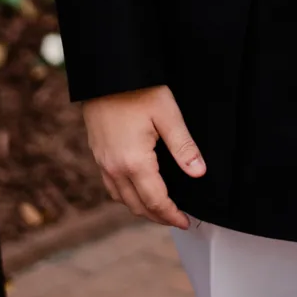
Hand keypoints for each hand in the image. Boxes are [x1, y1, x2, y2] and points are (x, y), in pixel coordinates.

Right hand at [80, 86, 204, 228]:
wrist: (106, 74)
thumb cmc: (138, 90)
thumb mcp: (168, 115)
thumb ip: (184, 147)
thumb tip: (199, 173)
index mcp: (134, 162)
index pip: (156, 201)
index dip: (172, 215)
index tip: (186, 222)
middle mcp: (114, 168)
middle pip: (137, 206)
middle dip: (158, 217)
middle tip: (177, 220)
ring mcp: (103, 162)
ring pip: (121, 199)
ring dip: (141, 208)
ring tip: (160, 209)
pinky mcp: (98, 154)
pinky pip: (111, 186)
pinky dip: (126, 196)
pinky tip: (137, 189)